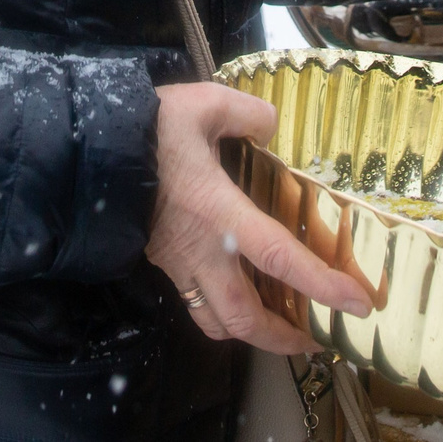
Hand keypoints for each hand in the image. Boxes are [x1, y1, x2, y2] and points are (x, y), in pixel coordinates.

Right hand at [145, 84, 373, 356]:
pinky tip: (239, 292)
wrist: (84, 152)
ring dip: (252, 334)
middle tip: (318, 337)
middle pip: (245, 318)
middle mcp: (201, 250)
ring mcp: (177, 262)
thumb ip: (246, 114)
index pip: (280, 259)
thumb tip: (270, 125)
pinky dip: (222, 311)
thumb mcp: (202, 104)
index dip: (322, 286)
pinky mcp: (162, 260)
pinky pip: (194, 302)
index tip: (357, 304)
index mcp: (219, 213)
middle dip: (285, 338)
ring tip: (281, 327)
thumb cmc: (145, 129)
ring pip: (215, 321)